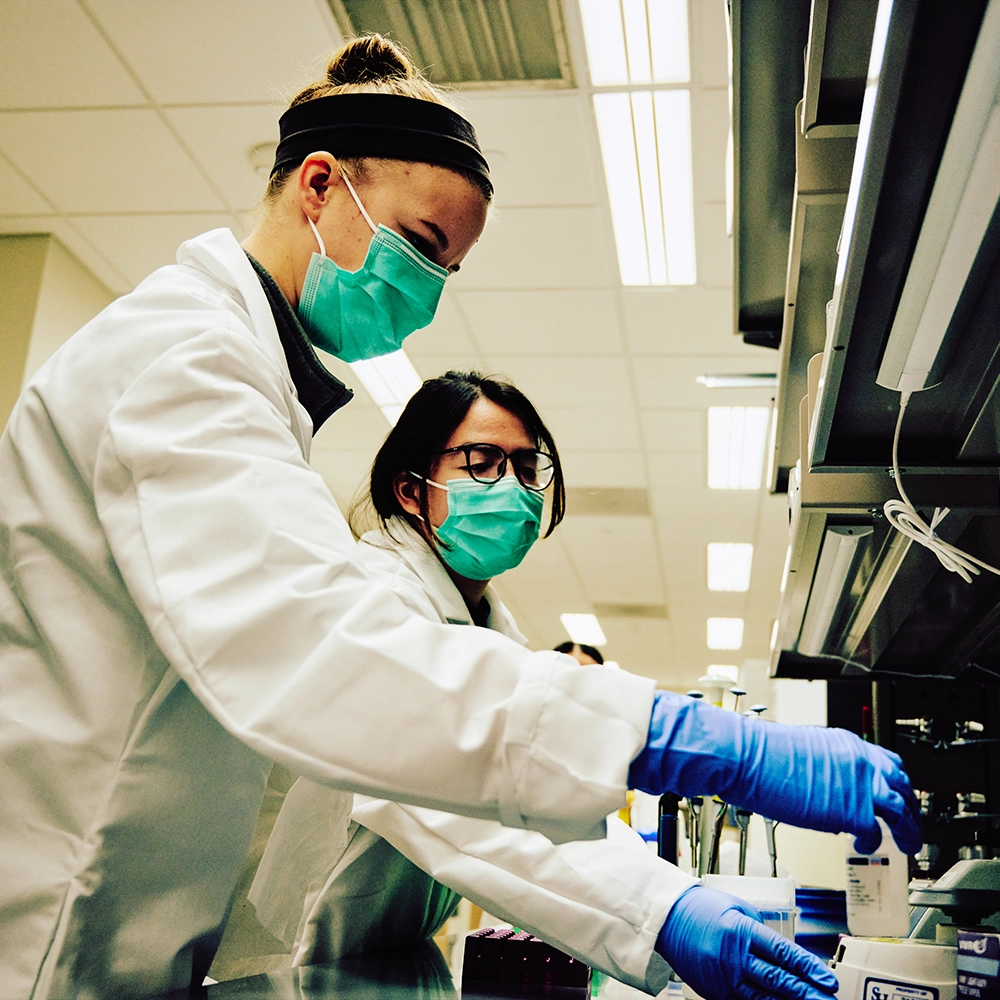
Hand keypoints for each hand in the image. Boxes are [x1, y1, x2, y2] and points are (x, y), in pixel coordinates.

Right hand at [629, 691, 921, 854]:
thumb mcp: (804, 750)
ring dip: (907, 832)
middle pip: (903, 786)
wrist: (747, 757)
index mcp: (848, 743)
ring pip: (902, 811)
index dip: (897, 784)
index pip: (888, 763)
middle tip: (911, 828)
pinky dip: (873, 843)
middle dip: (912, 810)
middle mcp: (860, 761)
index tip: (897, 798)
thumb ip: (828, 766)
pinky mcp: (850, 811)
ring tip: (905, 847)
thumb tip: (830, 785)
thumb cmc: (760, 754)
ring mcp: (858, 785)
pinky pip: (875, 832)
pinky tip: (864, 847)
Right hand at [657, 884, 838, 999]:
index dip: (808, 968)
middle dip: (806, 993)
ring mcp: (723, 978)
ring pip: (763, 998)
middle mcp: (734, 957)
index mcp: (741, 931)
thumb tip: (780, 950)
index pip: (783, 953)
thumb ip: (758, 929)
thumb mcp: (735, 908)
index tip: (827, 980)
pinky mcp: (714, 991)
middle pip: (777, 980)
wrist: (666, 918)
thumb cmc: (701, 908)